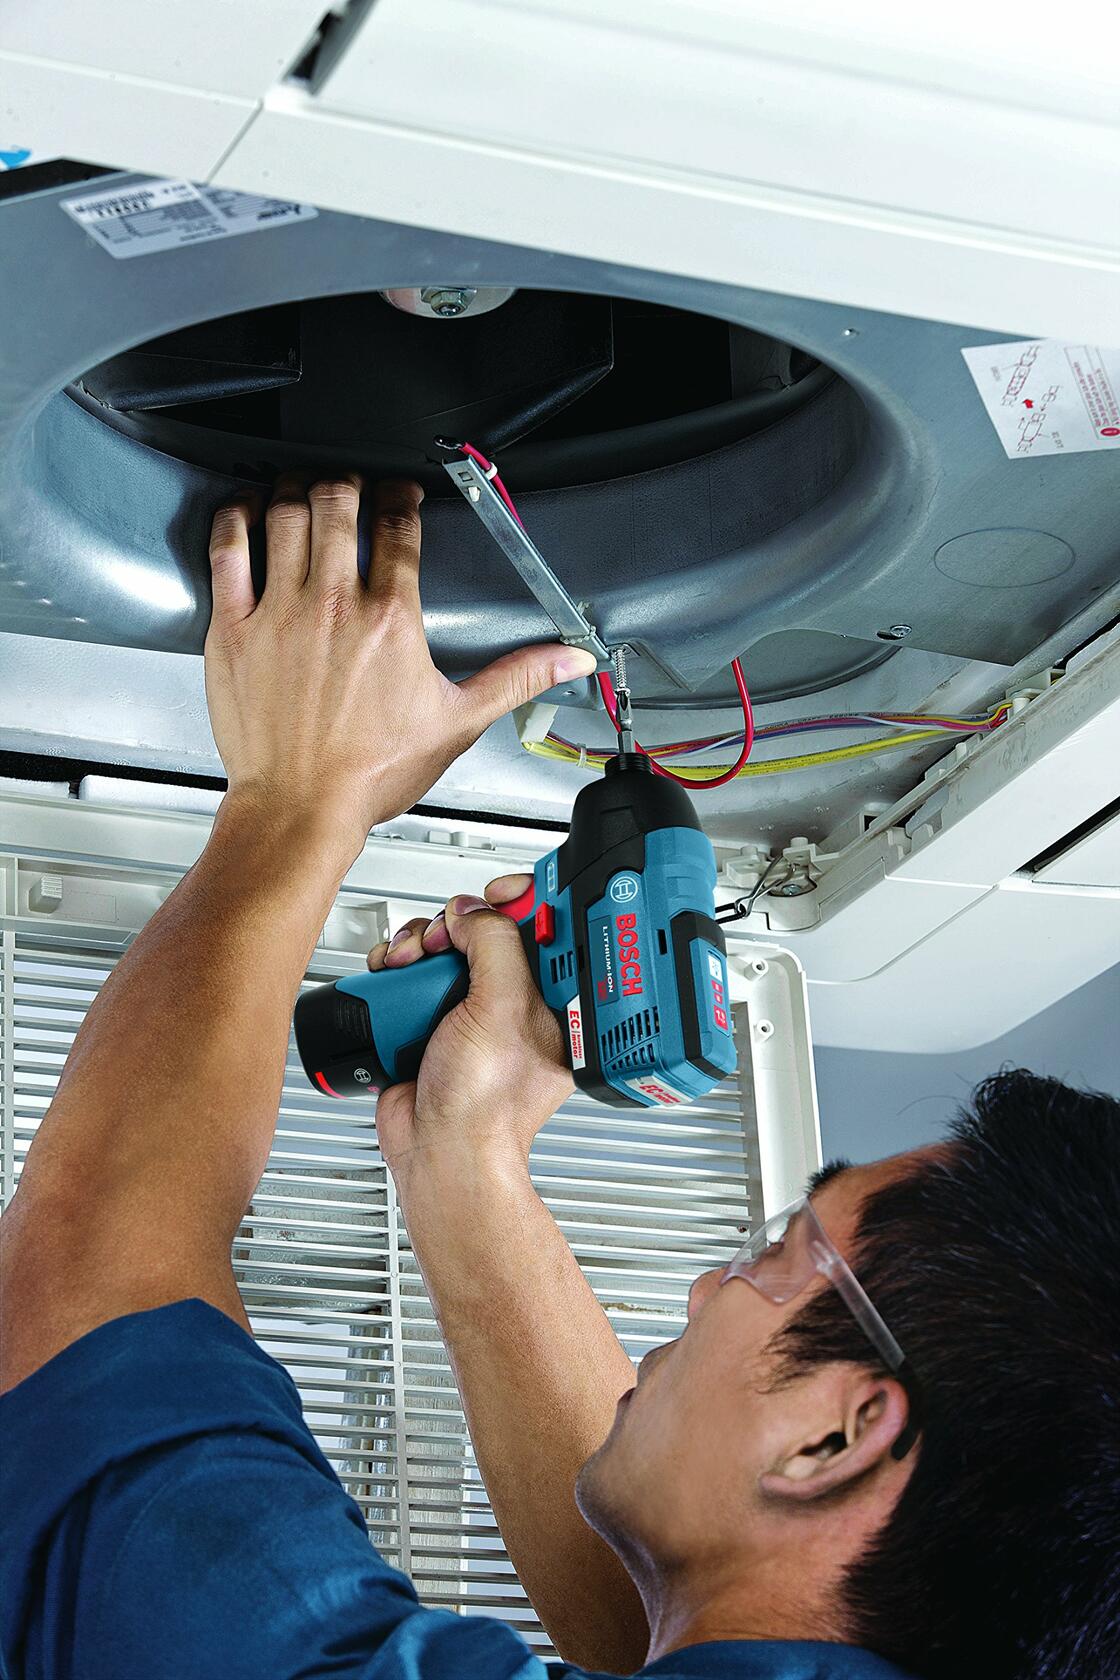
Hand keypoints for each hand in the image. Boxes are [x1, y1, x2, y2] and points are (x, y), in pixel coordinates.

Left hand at [205, 477, 595, 859]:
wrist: (301, 809)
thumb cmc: (369, 774)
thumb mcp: (457, 723)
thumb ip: (515, 678)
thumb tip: (566, 659)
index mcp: (391, 619)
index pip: (398, 526)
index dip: (401, 497)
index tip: (401, 496)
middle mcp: (334, 605)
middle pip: (338, 501)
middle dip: (349, 482)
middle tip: (352, 487)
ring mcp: (279, 613)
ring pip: (285, 513)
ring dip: (296, 489)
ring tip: (304, 490)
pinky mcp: (234, 629)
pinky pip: (227, 550)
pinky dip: (236, 518)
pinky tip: (247, 512)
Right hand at [368, 874, 572, 1183]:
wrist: (439, 1152)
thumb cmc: (486, 1106)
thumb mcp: (501, 1009)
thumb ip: (495, 947)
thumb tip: (474, 912)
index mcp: (550, 1002)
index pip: (543, 929)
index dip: (522, 900)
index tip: (496, 891)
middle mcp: (512, 1006)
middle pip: (481, 932)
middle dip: (451, 926)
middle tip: (441, 940)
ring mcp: (467, 1015)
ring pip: (440, 952)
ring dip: (416, 946)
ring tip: (408, 963)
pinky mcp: (428, 1025)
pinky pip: (411, 981)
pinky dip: (394, 971)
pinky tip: (390, 976)